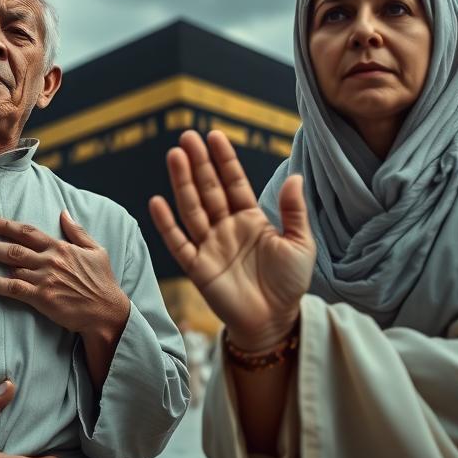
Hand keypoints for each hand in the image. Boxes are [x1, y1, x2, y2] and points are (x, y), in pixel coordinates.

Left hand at [0, 213, 130, 340]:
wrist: (106, 311)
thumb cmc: (103, 282)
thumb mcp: (97, 250)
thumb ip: (77, 231)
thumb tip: (64, 212)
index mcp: (61, 248)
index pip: (29, 232)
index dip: (8, 226)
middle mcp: (50, 261)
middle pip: (14, 247)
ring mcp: (44, 279)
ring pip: (9, 265)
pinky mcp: (41, 298)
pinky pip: (11, 288)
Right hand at [149, 130, 314, 350]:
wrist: (276, 322)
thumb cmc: (289, 284)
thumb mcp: (300, 244)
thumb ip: (294, 212)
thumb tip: (295, 177)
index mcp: (250, 218)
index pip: (234, 182)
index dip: (224, 160)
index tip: (214, 135)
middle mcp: (226, 227)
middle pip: (209, 189)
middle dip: (199, 162)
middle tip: (187, 136)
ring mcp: (210, 246)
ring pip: (192, 208)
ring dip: (182, 182)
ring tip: (175, 155)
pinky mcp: (198, 268)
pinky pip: (179, 242)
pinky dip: (167, 223)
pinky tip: (157, 201)